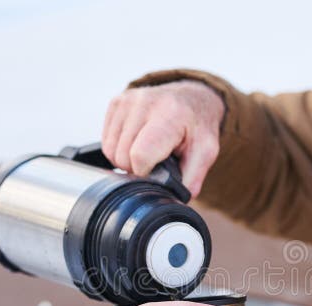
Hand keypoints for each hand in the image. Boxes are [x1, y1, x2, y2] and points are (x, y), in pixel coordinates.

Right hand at [101, 80, 224, 196]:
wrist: (192, 99)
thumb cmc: (197, 127)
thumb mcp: (206, 153)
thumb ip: (191, 178)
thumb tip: (175, 201)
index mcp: (170, 115)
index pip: (140, 155)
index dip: (145, 172)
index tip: (156, 170)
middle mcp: (146, 102)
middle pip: (122, 155)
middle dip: (135, 167)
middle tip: (154, 162)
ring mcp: (128, 100)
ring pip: (110, 149)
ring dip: (125, 159)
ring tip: (146, 152)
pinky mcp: (117, 101)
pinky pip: (106, 139)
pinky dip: (118, 148)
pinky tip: (136, 143)